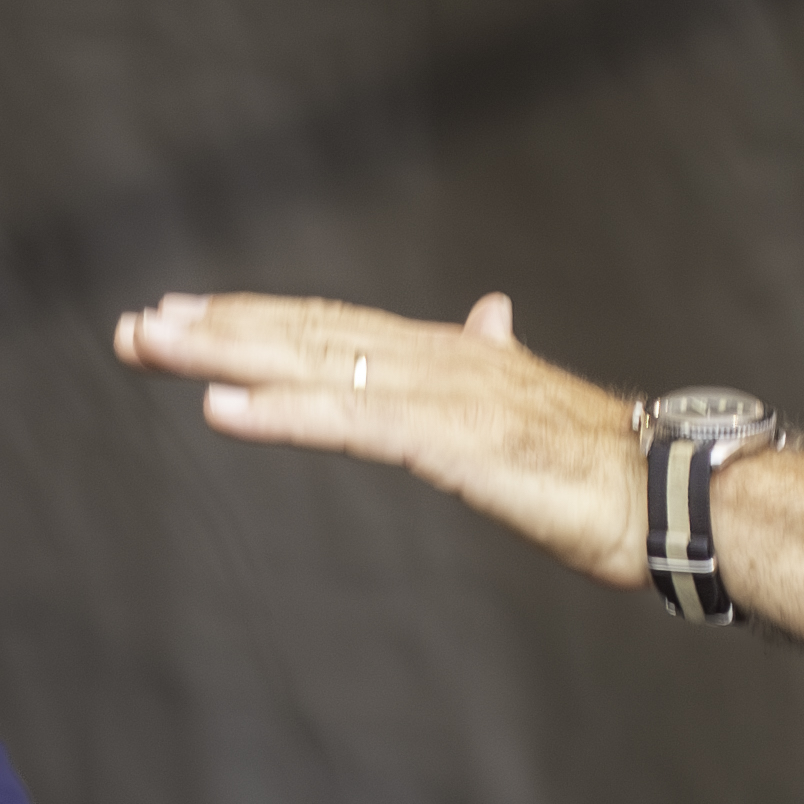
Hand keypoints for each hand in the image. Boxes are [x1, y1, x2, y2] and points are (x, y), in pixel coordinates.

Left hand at [108, 289, 644, 591]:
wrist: (668, 492)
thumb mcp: (531, 402)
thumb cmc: (605, 464)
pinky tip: (217, 409)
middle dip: (216, 330)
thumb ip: (496, 356)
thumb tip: (490, 311)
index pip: (333, 326)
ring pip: (311, 365)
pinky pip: (346, 423)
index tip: (187, 316)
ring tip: (151, 347)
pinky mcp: (446, 440)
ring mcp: (437, 394)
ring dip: (224, 356)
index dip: (257, 318)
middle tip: (136, 326)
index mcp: (448, 351)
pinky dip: (278, 414)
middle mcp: (433, 357)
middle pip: (305, 333)